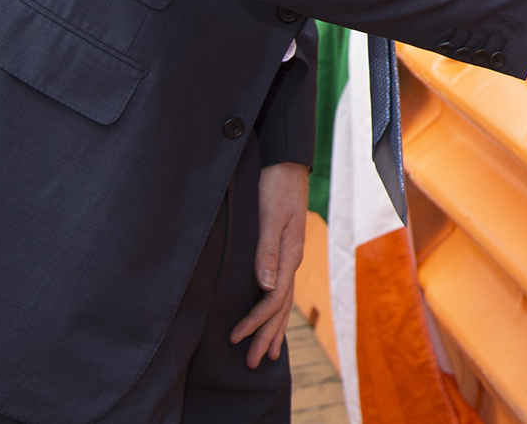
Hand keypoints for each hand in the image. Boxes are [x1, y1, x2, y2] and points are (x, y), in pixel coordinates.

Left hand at [229, 162, 307, 366]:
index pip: (273, 298)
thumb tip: (265, 285)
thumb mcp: (271, 215)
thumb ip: (267, 249)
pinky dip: (275, 310)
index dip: (255, 320)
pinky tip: (270, 319)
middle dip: (266, 336)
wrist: (285, 164)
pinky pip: (279, 289)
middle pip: (280, 306)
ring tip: (265, 354)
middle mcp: (291, 260)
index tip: (235, 337)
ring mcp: (288, 257)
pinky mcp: (282, 251)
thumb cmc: (275, 186)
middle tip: (251, 363)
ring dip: (272, 329)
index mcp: (289, 254)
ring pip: (282, 301)